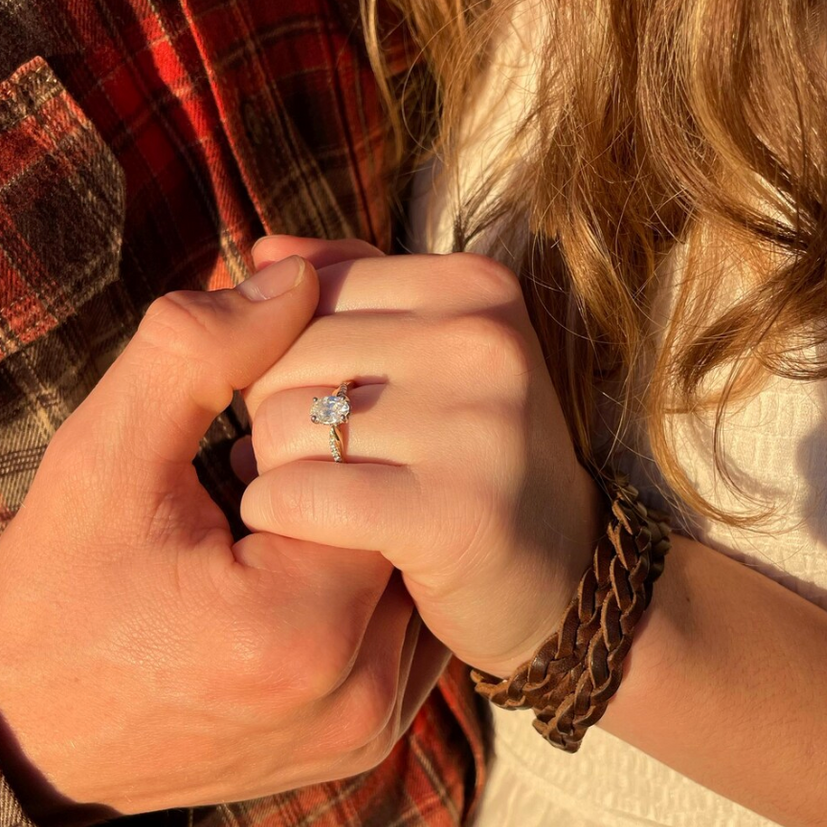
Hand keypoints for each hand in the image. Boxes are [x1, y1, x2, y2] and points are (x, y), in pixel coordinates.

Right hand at [0, 254, 446, 826]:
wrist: (26, 736)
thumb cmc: (58, 593)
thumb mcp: (103, 455)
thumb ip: (199, 353)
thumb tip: (300, 272)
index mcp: (295, 626)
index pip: (372, 467)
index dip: (323, 425)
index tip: (260, 431)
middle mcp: (355, 696)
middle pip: (400, 523)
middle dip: (348, 477)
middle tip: (268, 475)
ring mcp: (366, 729)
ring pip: (409, 575)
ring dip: (362, 531)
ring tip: (285, 525)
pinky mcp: (361, 744)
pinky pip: (401, 632)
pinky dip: (366, 587)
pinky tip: (305, 568)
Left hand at [243, 237, 602, 677]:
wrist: (562, 573)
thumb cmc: (470, 458)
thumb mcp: (427, 354)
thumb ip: (351, 290)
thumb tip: (264, 252)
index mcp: (475, 286)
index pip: (305, 295)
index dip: (284, 359)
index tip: (325, 407)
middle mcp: (483, 341)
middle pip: (283, 360)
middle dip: (273, 419)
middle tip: (316, 462)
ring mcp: (478, 425)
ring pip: (278, 428)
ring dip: (274, 473)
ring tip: (319, 496)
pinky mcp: (456, 512)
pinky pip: (299, 497)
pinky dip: (280, 517)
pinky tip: (306, 531)